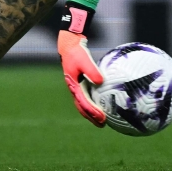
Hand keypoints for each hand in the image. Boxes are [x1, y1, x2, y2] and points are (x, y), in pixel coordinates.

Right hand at [58, 5, 105, 126]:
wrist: (69, 45)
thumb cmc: (77, 52)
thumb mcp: (84, 59)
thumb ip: (92, 70)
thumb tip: (101, 82)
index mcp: (74, 86)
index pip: (84, 103)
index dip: (93, 112)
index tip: (102, 119)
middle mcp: (74, 89)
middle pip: (82, 108)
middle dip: (91, 117)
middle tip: (102, 125)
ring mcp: (76, 87)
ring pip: (83, 104)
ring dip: (91, 113)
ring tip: (101, 119)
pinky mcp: (79, 83)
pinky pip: (86, 97)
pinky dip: (92, 103)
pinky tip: (102, 103)